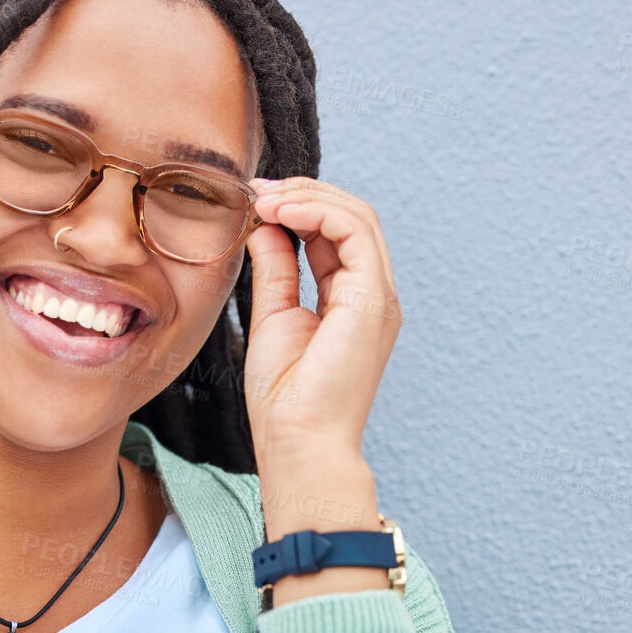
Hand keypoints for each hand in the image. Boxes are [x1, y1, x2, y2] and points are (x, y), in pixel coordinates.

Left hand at [243, 176, 403, 602]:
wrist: (298, 443)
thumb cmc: (285, 400)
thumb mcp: (273, 316)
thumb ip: (276, 270)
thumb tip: (264, 226)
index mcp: (352, 299)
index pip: (334, 232)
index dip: (297, 205)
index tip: (253, 199)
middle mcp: (372, 294)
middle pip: (352, 216)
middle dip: (303, 192)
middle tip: (256, 189)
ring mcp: (378, 296)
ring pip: (359, 216)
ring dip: (309, 196)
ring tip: (264, 198)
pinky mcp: (373, 299)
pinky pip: (356, 233)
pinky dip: (318, 211)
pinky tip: (281, 212)